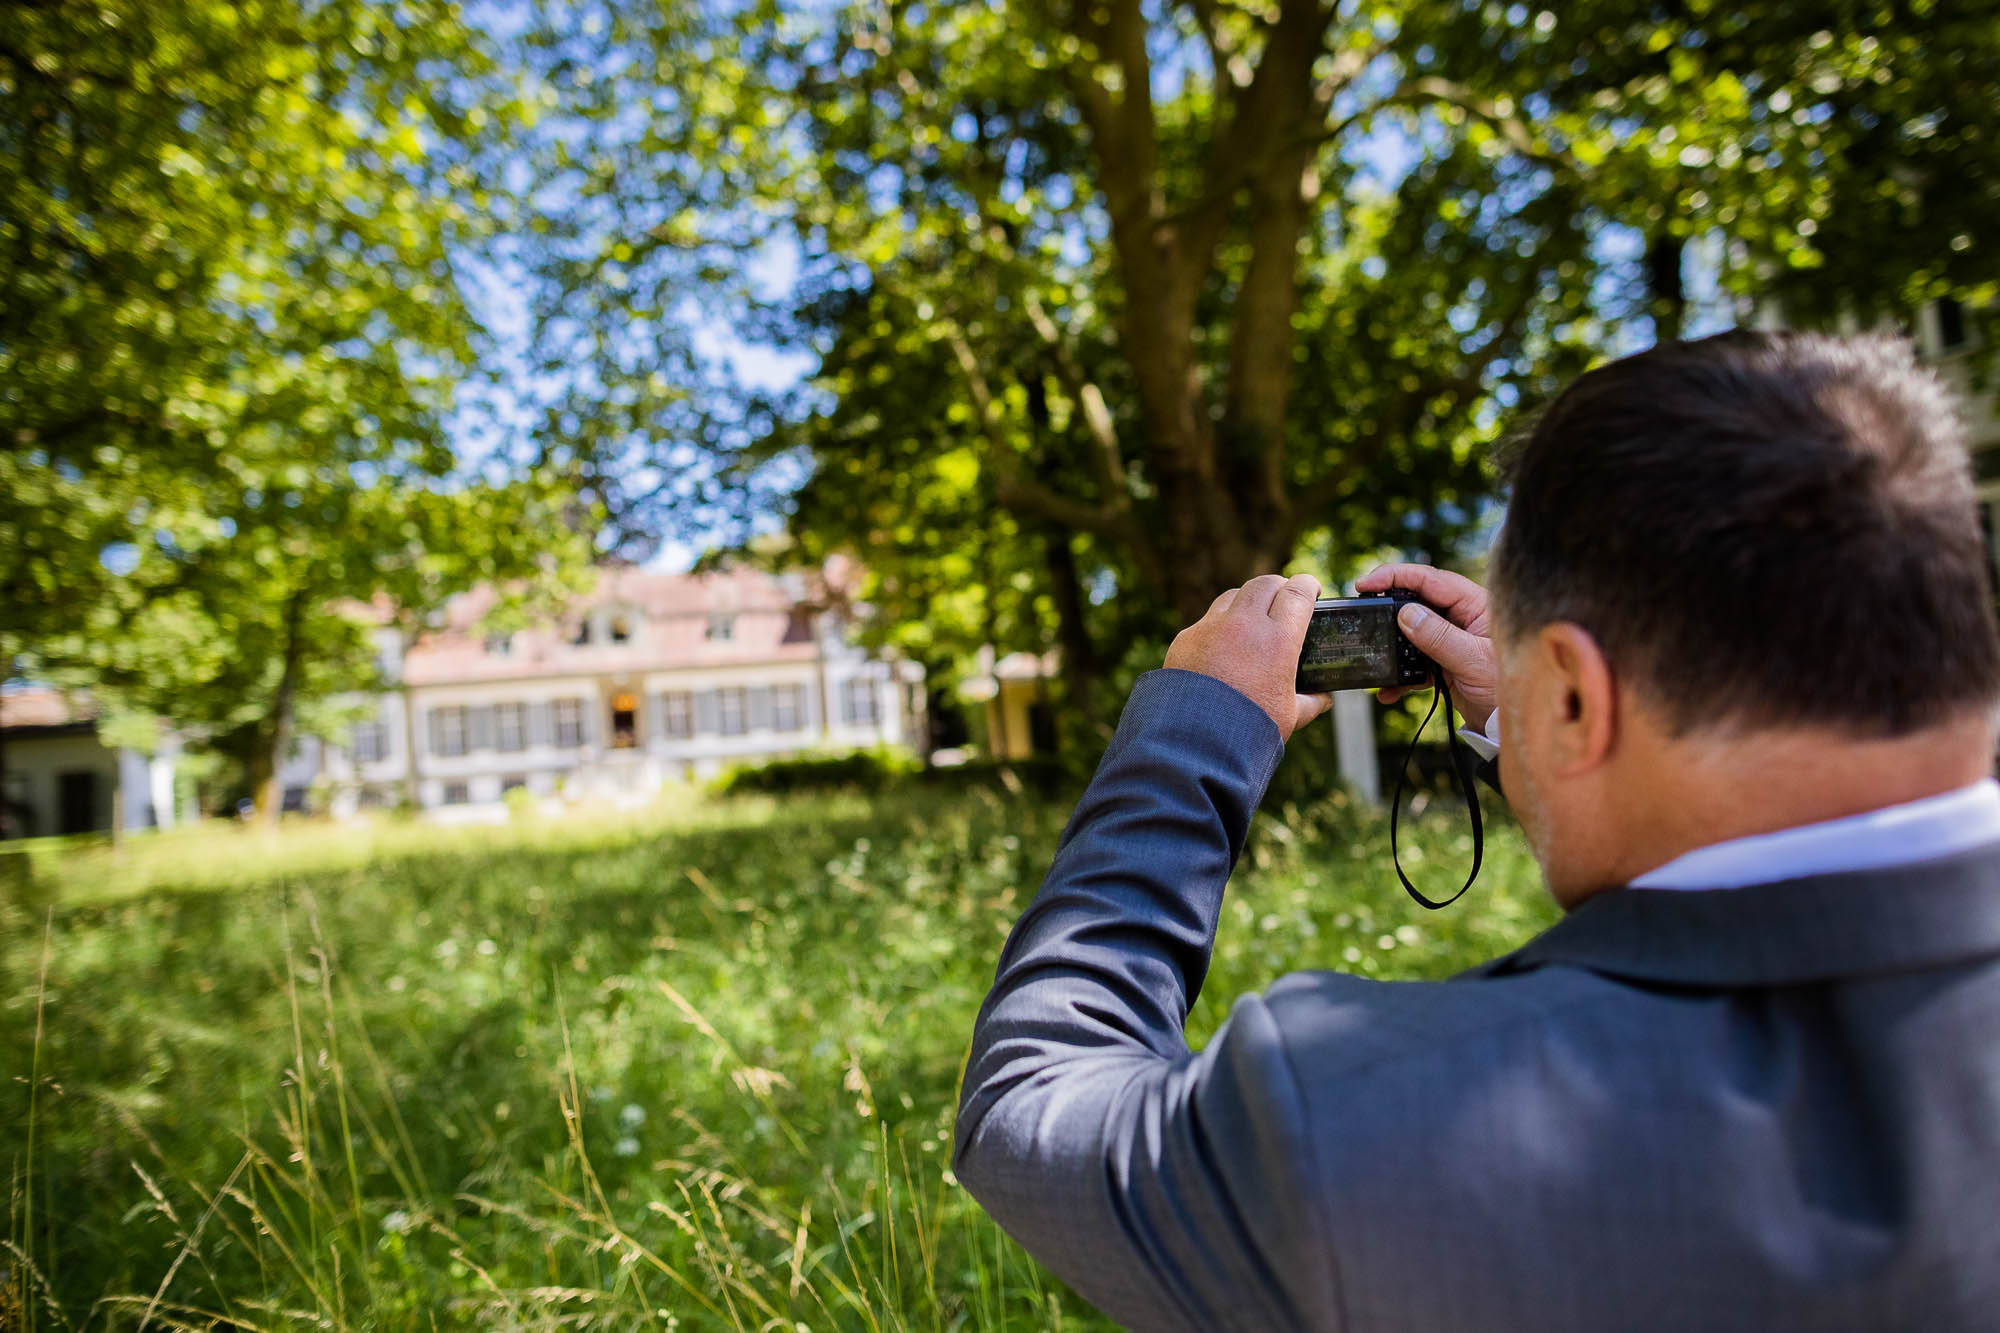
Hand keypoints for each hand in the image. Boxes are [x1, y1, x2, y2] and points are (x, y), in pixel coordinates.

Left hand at [1164, 573, 1333, 741]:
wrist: (1196, 741)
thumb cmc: (1249, 729)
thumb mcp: (1290, 716)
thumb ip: (1311, 702)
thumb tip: (1323, 698)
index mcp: (1278, 639)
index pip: (1298, 592)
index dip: (1309, 585)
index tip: (1313, 589)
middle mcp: (1244, 624)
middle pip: (1265, 583)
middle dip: (1279, 586)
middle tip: (1285, 598)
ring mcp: (1211, 628)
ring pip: (1233, 596)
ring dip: (1248, 600)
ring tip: (1254, 617)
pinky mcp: (1186, 638)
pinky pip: (1207, 621)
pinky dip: (1220, 626)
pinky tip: (1223, 645)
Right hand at [1355, 563, 1499, 732]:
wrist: (1509, 725)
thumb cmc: (1506, 689)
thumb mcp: (1472, 660)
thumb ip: (1438, 636)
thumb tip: (1405, 614)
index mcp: (1475, 604)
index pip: (1430, 579)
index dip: (1396, 576)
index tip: (1366, 584)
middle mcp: (1462, 617)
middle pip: (1417, 601)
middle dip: (1388, 609)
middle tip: (1363, 613)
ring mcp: (1452, 640)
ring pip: (1411, 632)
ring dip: (1392, 647)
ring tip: (1376, 656)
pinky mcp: (1444, 662)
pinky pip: (1414, 661)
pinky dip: (1400, 675)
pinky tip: (1389, 689)